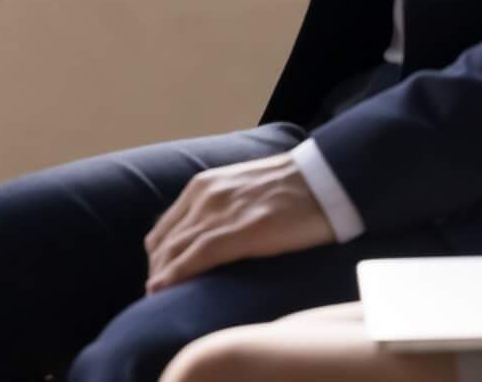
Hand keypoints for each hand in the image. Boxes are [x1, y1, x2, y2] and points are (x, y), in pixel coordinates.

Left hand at [142, 155, 335, 293]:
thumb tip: (208, 240)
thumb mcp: (241, 190)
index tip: (158, 280)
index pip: (165, 228)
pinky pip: (196, 256)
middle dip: (157, 271)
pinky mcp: (240, 230)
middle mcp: (204, 196)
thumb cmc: (290, 188)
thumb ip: (220, 209)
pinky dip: (176, 275)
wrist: (324, 178)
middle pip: (164, 242)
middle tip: (158, 299)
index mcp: (203, 186)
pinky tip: (164, 291)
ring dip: (161, 278)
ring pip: (174, 250)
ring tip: (157, 302)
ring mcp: (220, 212)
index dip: (158, 257)